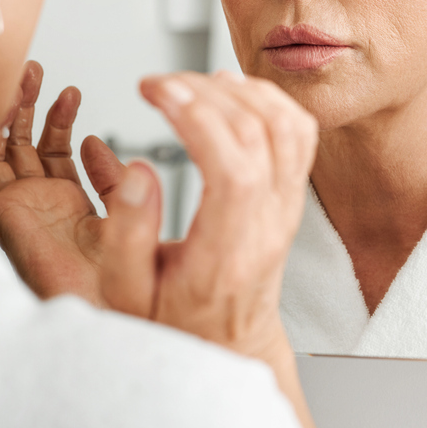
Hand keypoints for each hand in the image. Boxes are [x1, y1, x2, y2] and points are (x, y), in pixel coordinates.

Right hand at [0, 64, 321, 427]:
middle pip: (259, 136)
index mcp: (229, 253)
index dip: (198, 120)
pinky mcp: (292, 195)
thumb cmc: (173, 321)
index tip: (156, 93)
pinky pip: (299, 133)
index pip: (235, 170)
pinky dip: (270, 99)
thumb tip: (140, 171)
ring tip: (191, 83)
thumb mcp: (127, 292)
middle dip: (205, 92)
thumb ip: (127, 234)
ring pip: (288, 127)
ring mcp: (288, 208)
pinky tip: (232, 92)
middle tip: (160, 83)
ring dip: (240, 90)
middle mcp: (269, 226)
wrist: (225, 344)